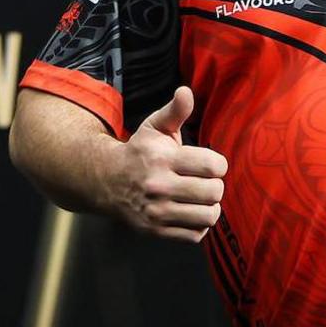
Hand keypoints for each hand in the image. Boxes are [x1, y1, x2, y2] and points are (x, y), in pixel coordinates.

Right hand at [109, 86, 228, 241]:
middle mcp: (159, 186)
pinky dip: (198, 225)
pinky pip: (195, 235)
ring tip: (201, 198)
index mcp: (163, 159)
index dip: (218, 164)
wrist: (106, 182)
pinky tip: (190, 212)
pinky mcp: (155, 231)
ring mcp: (156, 212)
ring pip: (208, 216)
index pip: (213, 166)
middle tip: (206, 182)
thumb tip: (186, 91)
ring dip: (210, 207)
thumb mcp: (154, 127)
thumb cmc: (139, 152)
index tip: (210, 164)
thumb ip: (175, 111)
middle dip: (215, 185)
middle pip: (214, 192)